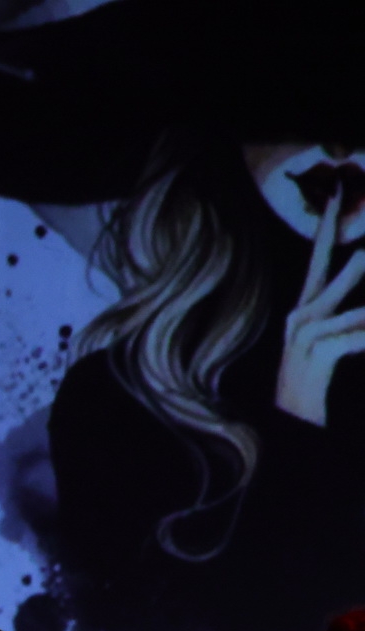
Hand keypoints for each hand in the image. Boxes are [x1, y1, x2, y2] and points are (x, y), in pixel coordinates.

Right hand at [275, 197, 364, 426]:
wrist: (289, 422)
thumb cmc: (312, 380)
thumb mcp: (327, 340)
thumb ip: (345, 312)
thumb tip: (360, 285)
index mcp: (303, 308)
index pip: (316, 257)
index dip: (326, 225)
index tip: (336, 192)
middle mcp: (299, 318)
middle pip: (324, 271)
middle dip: (340, 242)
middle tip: (353, 215)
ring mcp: (303, 340)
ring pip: (338, 306)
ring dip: (354, 291)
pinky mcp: (313, 361)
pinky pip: (344, 341)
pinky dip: (361, 335)